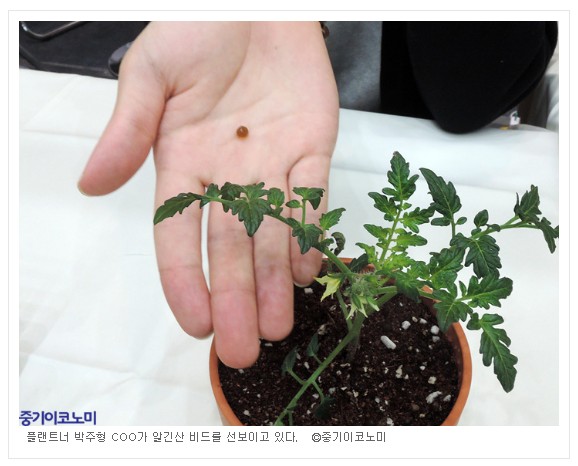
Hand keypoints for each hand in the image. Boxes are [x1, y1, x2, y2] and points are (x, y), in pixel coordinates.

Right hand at [78, 21, 338, 367]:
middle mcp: (228, 178)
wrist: (258, 3)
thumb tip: (91, 184)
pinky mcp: (312, 150)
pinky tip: (308, 271)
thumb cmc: (199, 28)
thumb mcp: (151, 75)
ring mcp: (271, 167)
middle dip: (237, 299)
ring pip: (274, 235)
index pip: (177, 237)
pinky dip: (311, 233)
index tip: (195, 324)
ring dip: (277, 282)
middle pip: (230, 250)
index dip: (184, 281)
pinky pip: (312, 198)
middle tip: (246, 348)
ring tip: (280, 326)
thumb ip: (127, 130)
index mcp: (182, 165)